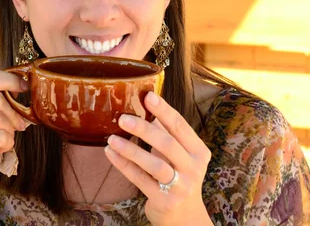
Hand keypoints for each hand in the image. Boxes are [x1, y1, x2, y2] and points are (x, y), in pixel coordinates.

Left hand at [105, 92, 212, 225]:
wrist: (185, 218)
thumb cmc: (179, 177)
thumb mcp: (180, 155)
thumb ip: (168, 133)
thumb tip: (148, 104)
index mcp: (198, 152)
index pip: (181, 127)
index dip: (164, 110)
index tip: (148, 96)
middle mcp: (193, 168)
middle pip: (167, 144)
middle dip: (144, 129)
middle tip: (123, 118)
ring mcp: (180, 186)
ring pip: (154, 164)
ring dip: (131, 149)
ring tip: (112, 138)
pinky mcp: (164, 200)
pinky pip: (140, 180)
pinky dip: (124, 165)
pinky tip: (111, 153)